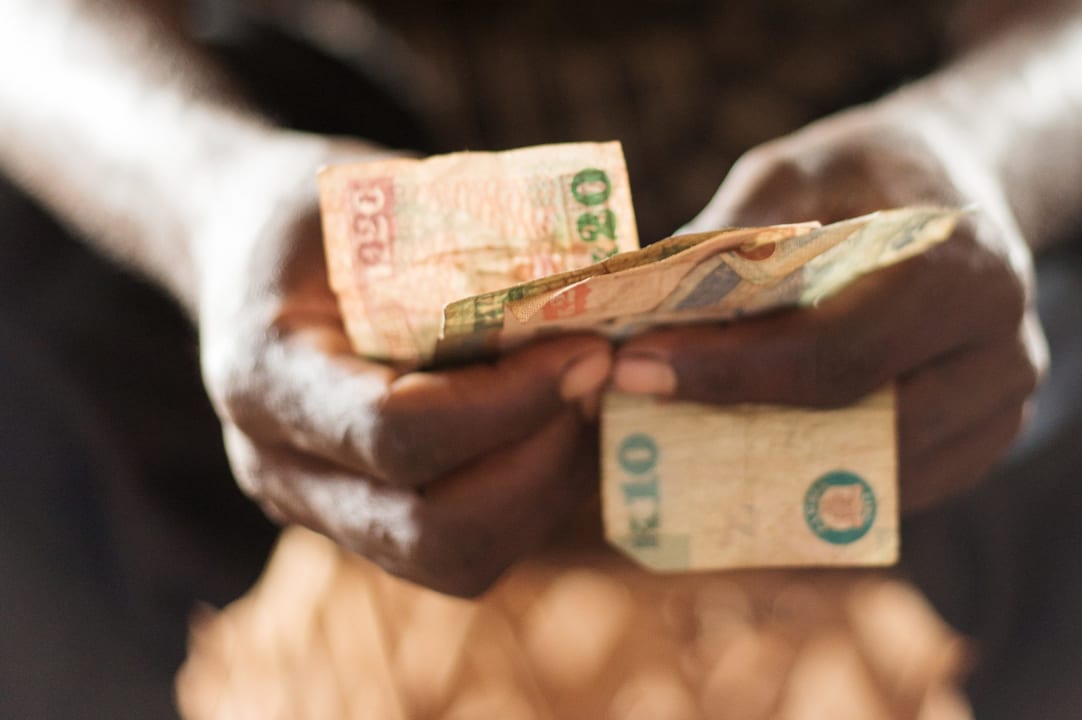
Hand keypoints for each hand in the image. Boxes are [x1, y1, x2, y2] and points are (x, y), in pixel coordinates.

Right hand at [196, 135, 612, 595]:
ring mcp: (320, 510)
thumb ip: (470, 240)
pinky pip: (465, 552)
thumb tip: (598, 280)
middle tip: (597, 378)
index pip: (396, 431)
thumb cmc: (320, 212)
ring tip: (587, 401)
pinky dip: (533, 501)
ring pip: (458, 561)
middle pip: (433, 531)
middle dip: (541, 463)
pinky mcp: (367, 526)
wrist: (246, 254)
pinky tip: (560, 429)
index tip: (588, 347)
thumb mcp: (377, 191)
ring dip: (547, 490)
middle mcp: (281, 466)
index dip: (511, 402)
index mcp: (264, 374)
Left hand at [614, 106, 1047, 511]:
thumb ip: (735, 235)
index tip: (639, 370)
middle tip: (643, 406)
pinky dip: (825, 473)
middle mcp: (1003, 349)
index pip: (833, 352)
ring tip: (685, 429)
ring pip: (876, 471)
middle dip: (738, 417)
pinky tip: (756, 444)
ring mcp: (1004, 405)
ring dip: (776, 460)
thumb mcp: (799, 169)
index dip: (729, 372)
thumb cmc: (873, 170)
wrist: (965, 179)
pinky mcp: (989, 438)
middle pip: (855, 424)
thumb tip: (642, 308)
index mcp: (963, 271)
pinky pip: (897, 483)